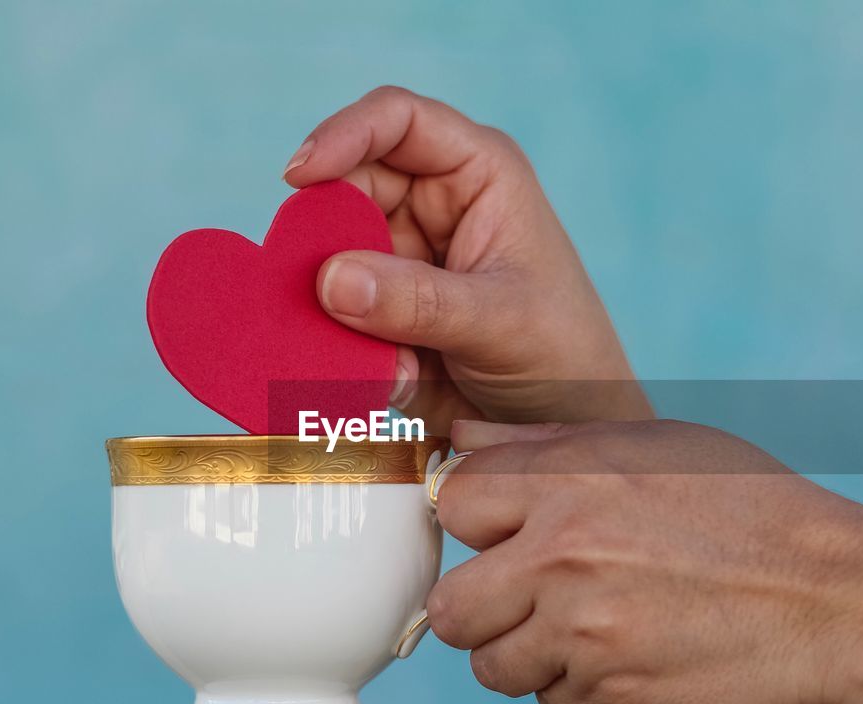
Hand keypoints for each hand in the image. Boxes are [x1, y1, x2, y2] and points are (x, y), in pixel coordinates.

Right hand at [283, 86, 650, 429]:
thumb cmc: (561, 352)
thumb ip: (418, 300)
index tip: (299, 176)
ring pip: (332, 260)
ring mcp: (401, 259)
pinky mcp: (381, 313)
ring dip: (338, 310)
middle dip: (325, 242)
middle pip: (346, 193)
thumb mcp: (499, 321)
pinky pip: (336, 317)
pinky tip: (398, 380)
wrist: (563, 424)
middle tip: (317, 295)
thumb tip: (329, 279)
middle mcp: (431, 205)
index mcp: (475, 173)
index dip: (343, 134)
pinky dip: (349, 349)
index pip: (398, 121)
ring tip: (388, 359)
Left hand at [429, 419, 862, 703]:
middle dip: (478, 606)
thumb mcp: (651, 446)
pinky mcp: (617, 700)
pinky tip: (632, 653)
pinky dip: (582, 687)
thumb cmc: (747, 507)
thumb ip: (544, 442)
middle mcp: (565, 560)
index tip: (500, 531)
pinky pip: (558, 703)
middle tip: (523, 597)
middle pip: (450, 608)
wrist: (834, 598)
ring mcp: (588, 638)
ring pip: (495, 668)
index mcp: (569, 484)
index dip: (473, 520)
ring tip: (586, 627)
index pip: (451, 504)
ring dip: (528, 654)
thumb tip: (463, 435)